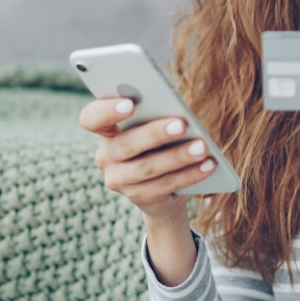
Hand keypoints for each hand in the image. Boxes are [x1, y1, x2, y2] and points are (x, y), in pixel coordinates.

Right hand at [79, 98, 217, 222]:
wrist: (163, 187)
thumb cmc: (159, 142)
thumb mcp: (154, 125)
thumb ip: (156, 116)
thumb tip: (177, 113)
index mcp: (105, 130)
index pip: (91, 118)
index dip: (106, 111)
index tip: (130, 103)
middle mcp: (105, 156)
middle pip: (125, 144)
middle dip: (155, 134)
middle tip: (181, 124)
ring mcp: (118, 180)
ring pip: (147, 168)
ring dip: (178, 157)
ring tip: (202, 147)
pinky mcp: (137, 197)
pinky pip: (165, 185)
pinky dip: (189, 175)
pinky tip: (208, 165)